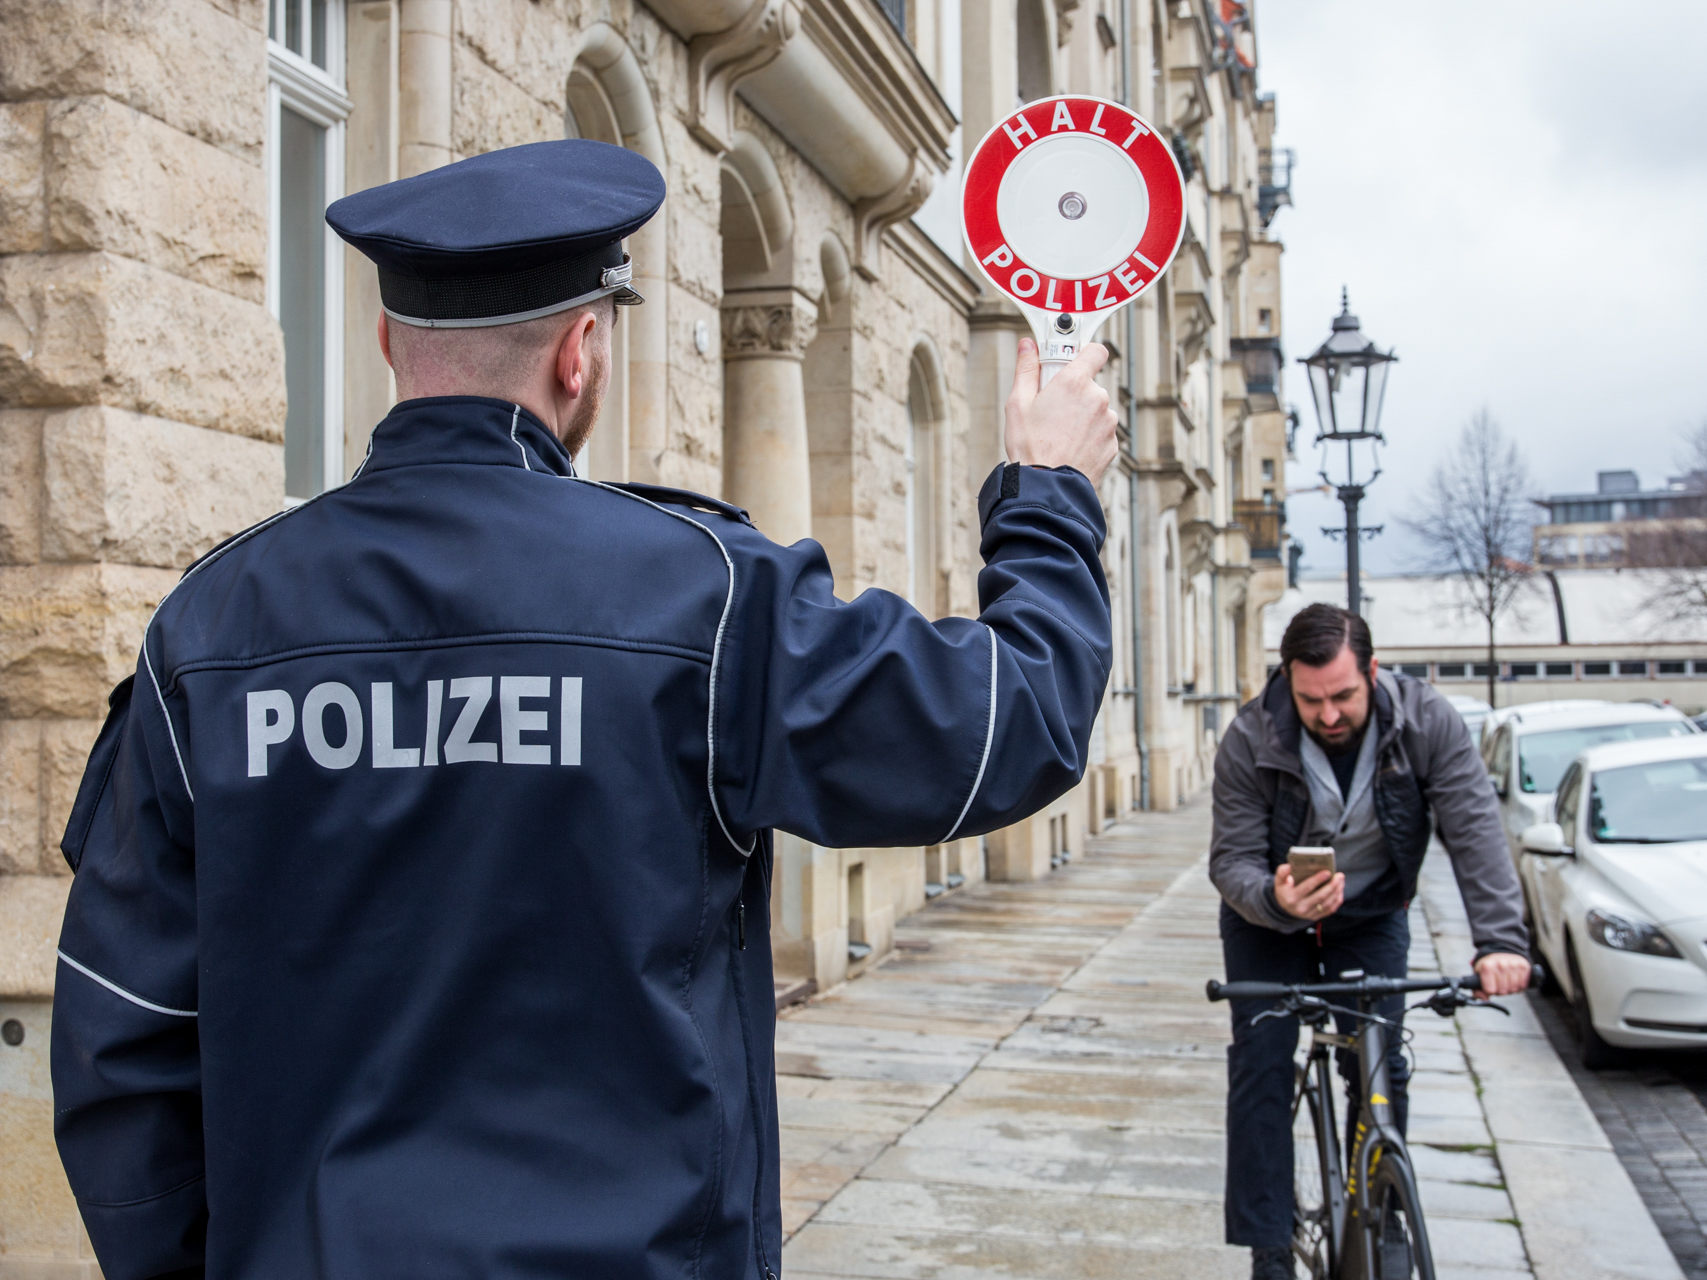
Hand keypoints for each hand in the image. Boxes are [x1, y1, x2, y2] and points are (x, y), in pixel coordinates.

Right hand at [1004, 339, 1118, 485]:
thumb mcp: (1018, 404)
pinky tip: (1070, 447)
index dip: (1084, 353)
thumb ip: (1027, 369)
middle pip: (1089, 384)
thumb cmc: (1031, 448)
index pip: (1095, 351)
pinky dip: (1089, 436)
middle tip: (1052, 408)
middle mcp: (1097, 398)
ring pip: (1096, 410)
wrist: (1049, 487)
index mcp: (1074, 383)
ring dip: (1082, 416)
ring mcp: (1108, 422)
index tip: (1071, 360)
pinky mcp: (1112, 444)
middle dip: (1073, 393)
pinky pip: (1101, 432)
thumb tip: (1027, 346)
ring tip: (1059, 434)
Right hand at [1275, 865, 1344, 921]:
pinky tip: (1340, 890)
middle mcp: (1300, 908)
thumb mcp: (1279, 880)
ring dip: (1337, 891)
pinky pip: (1330, 909)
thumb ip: (1282, 872)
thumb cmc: (1285, 889)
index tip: (1328, 871)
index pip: (1306, 888)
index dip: (1318, 879)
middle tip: (1340, 875)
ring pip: (1328, 903)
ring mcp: (1309, 914)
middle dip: (1332, 885)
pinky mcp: (1316, 917)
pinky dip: (1337, 899)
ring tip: (1341, 880)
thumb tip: (1291, 866)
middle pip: (1320, 897)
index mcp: (1291, 898)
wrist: (1285, 906)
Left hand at [1473, 951, 1530, 996]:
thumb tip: (1484, 998)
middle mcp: (1500, 964)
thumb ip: (1477, 990)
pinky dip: (1518, 985)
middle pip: (1502, 991)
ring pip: (1513, 989)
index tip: (1489, 984)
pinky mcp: (1524, 966)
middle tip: (1498, 982)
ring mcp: (1513, 965)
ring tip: (1506, 980)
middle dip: (1500, 990)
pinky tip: (1514, 978)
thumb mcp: (1478, 976)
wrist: (1502, 953)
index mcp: (1487, 966)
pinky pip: (1522, 985)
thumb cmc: (1489, 967)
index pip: (1490, 991)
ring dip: (1510, 988)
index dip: (1490, 990)